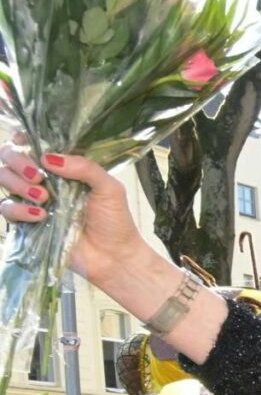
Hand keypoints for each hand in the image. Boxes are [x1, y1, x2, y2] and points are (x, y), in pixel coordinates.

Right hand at [0, 145, 151, 287]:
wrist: (114, 257)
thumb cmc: (115, 221)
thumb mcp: (109, 189)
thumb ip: (84, 167)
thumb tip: (50, 157)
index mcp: (62, 166)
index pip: (32, 143)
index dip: (23, 137)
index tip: (25, 141)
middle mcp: (43, 179)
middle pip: (9, 156)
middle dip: (17, 161)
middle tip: (38, 175)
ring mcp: (32, 200)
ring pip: (3, 178)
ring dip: (18, 183)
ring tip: (43, 196)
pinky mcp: (26, 222)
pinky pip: (6, 208)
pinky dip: (19, 209)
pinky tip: (41, 215)